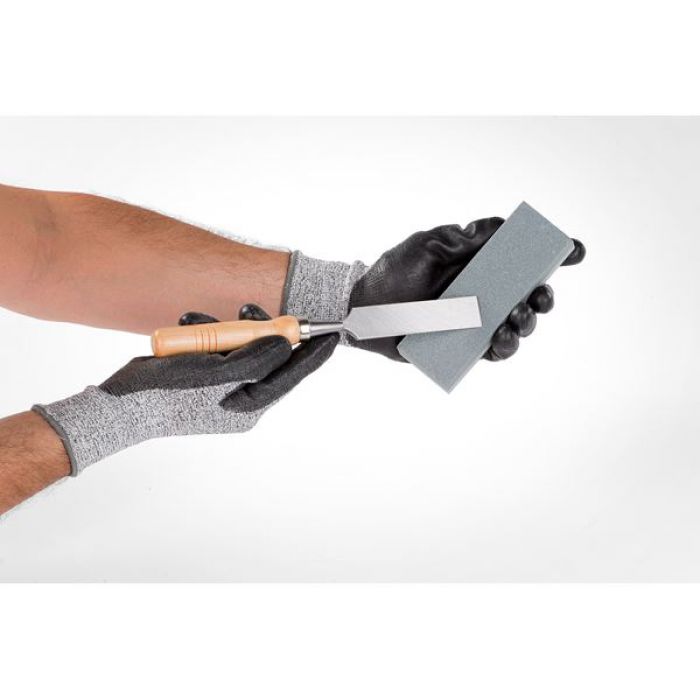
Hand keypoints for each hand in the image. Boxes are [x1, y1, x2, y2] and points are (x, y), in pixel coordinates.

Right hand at [33, 304, 337, 475]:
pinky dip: (207, 338)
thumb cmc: (161, 394)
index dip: (311, 353)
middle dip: (257, 330)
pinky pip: (219, 355)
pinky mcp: (204, 384)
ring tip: (197, 319)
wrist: (117, 408)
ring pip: (240, 353)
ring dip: (224, 330)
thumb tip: (287, 343)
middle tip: (249, 307)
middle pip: (266, 359)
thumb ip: (254, 358)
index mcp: (248, 406)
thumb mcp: (212, 372)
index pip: (290, 375)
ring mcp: (221, 394)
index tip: (332, 333)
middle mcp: (240, 402)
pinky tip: (188, 326)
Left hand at [347, 217, 585, 360]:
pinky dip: (504, 348)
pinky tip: (501, 340)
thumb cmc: (396, 271)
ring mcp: (475, 321)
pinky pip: (493, 351)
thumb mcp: (432, 244)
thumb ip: (470, 238)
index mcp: (480, 265)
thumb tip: (507, 226)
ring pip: (516, 325)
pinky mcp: (463, 346)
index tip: (574, 252)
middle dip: (542, 297)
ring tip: (514, 321)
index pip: (523, 259)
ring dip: (526, 324)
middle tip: (538, 297)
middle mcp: (483, 293)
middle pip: (527, 296)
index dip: (552, 257)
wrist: (365, 307)